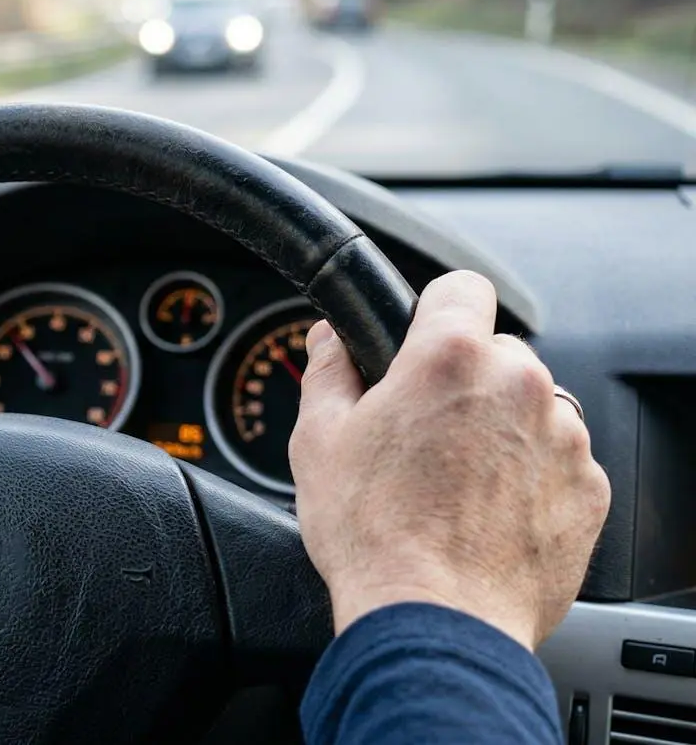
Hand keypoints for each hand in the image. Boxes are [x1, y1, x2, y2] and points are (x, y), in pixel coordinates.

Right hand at [290, 271, 608, 649]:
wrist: (435, 620)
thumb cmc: (374, 535)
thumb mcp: (319, 440)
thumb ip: (329, 370)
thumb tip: (331, 338)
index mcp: (451, 359)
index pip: (461, 287)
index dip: (433, 312)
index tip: (418, 339)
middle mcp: (520, 385)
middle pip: (496, 353)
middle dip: (462, 382)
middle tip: (419, 433)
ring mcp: (564, 438)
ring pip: (530, 407)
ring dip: (498, 428)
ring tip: (450, 483)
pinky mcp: (588, 489)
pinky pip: (556, 460)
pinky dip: (526, 477)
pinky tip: (482, 513)